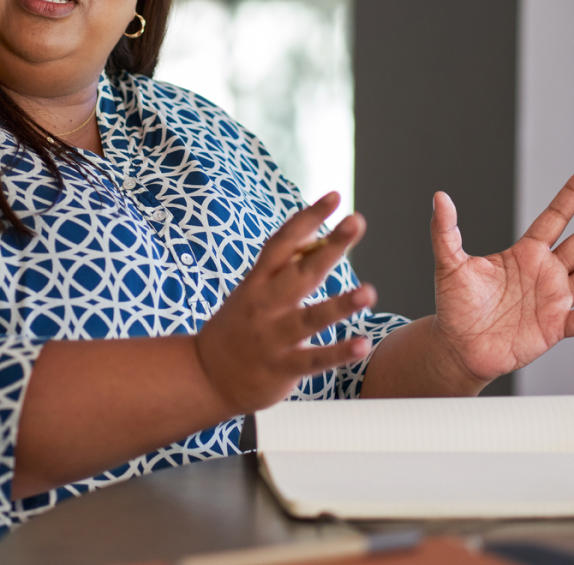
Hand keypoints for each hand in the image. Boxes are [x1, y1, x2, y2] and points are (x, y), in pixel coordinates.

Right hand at [195, 193, 375, 414]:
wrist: (204, 376)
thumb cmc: (237, 327)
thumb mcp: (253, 292)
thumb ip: (285, 269)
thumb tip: (320, 239)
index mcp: (257, 282)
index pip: (282, 242)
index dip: (307, 218)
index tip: (333, 197)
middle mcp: (264, 304)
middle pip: (300, 271)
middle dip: (330, 246)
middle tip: (356, 222)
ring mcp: (272, 337)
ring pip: (309, 318)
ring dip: (340, 305)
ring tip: (369, 292)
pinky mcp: (281, 367)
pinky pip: (314, 360)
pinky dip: (338, 353)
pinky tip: (363, 344)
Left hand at [431, 170, 573, 384]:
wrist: (458, 345)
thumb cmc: (454, 304)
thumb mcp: (449, 265)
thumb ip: (445, 231)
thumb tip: (439, 197)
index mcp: (524, 254)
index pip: (554, 219)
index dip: (571, 197)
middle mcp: (545, 272)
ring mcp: (554, 299)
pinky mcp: (556, 326)